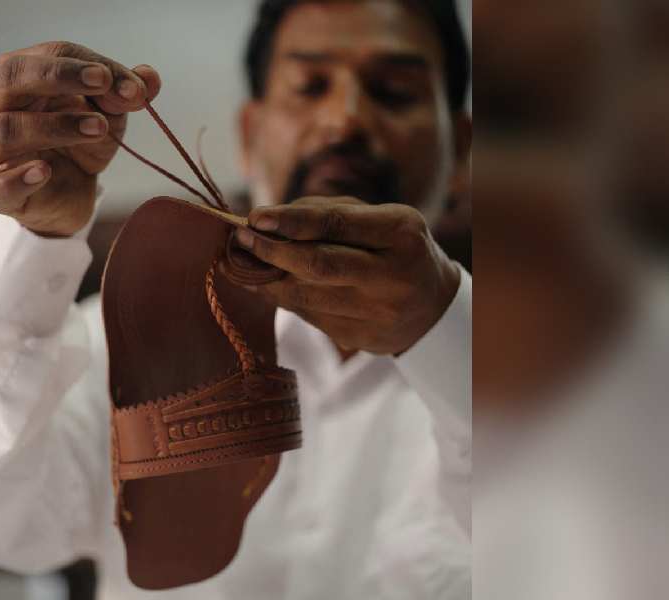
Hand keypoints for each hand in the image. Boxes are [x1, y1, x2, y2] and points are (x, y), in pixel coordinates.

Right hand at [0, 41, 160, 236]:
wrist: (70, 195)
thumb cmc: (80, 145)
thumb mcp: (110, 115)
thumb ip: (126, 94)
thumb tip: (149, 78)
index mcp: (24, 78)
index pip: (50, 54)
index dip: (90, 64)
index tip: (132, 85)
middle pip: (11, 75)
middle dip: (59, 75)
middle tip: (102, 83)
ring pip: (7, 128)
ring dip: (55, 125)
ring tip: (98, 129)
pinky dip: (19, 177)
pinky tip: (45, 171)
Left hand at [235, 197, 460, 355]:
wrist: (432, 305)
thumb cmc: (393, 248)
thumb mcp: (378, 219)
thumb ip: (326, 213)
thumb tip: (264, 221)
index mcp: (401, 233)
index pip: (336, 224)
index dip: (290, 221)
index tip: (255, 217)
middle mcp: (393, 275)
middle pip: (317, 265)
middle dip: (270, 251)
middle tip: (240, 239)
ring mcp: (379, 314)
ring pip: (306, 296)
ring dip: (267, 279)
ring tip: (245, 262)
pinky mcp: (363, 340)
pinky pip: (310, 317)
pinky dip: (284, 299)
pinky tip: (268, 285)